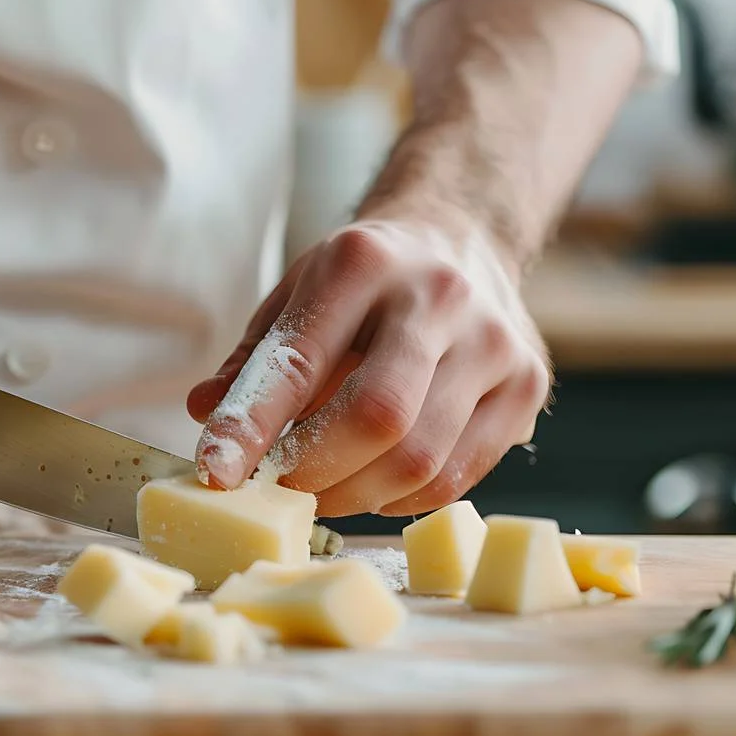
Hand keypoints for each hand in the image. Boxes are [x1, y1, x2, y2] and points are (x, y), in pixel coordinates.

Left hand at [187, 220, 549, 516]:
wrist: (462, 238)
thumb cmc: (364, 282)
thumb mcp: (297, 296)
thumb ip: (254, 363)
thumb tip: (207, 419)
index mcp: (364, 261)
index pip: (300, 361)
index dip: (253, 426)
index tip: (216, 472)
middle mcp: (439, 296)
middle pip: (376, 417)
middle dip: (314, 470)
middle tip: (279, 486)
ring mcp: (494, 342)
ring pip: (419, 459)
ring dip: (355, 494)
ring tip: (322, 488)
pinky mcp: (528, 385)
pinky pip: (457, 476)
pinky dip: (402, 497)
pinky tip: (374, 482)